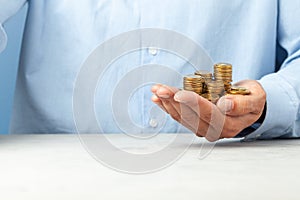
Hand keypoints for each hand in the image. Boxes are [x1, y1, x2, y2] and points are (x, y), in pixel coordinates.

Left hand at [151, 80, 265, 141]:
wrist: (249, 105)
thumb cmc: (253, 100)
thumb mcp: (256, 99)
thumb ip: (243, 104)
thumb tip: (225, 104)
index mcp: (229, 125)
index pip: (208, 114)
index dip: (193, 103)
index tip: (179, 93)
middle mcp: (213, 130)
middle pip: (190, 116)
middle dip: (173, 101)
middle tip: (161, 89)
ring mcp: (203, 128)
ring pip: (182, 117)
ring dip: (167, 103)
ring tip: (157, 90)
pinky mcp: (196, 123)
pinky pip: (180, 116)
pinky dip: (168, 106)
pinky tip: (158, 98)